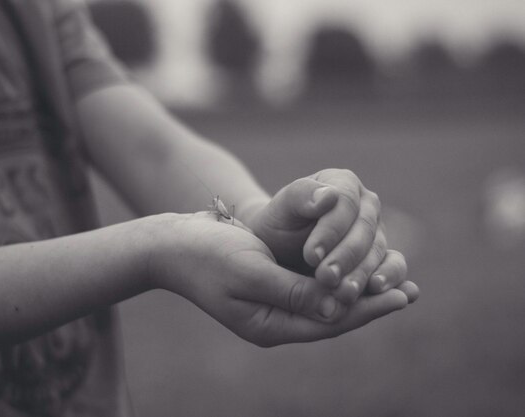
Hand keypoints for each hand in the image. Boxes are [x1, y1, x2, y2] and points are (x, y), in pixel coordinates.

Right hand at [147, 212, 414, 346]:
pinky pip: (312, 293)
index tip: (402, 295)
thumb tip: (339, 306)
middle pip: (332, 318)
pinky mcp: (269, 292)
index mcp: (269, 326)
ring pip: (325, 306)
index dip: (368, 308)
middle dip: (370, 304)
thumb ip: (295, 291)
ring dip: (357, 294)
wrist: (172, 246)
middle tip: (409, 292)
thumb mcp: (251, 272)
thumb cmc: (207, 255)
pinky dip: (336, 283)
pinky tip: (352, 272)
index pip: (330, 322)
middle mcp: (274, 324)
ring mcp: (271, 310)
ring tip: (392, 283)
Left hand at [247, 169, 410, 304]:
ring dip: (362, 274)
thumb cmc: (278, 226)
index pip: (345, 204)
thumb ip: (301, 196)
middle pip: (364, 230)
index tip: (311, 256)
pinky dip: (390, 280)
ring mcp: (378, 232)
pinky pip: (394, 267)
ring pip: (378, 251)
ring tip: (344, 294)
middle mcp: (367, 205)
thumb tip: (330, 196)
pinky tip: (377, 292)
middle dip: (345, 256)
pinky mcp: (385, 258)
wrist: (279, 251)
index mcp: (344, 183)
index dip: (330, 230)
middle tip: (326, 278)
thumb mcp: (281, 209)